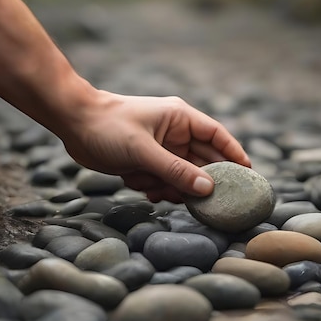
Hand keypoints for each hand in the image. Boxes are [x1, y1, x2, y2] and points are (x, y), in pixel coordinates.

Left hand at [57, 88, 250, 202]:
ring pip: (181, 176)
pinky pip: (162, 181)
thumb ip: (175, 171)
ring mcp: (160, 149)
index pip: (217, 136)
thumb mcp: (143, 150)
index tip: (248, 175)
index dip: (234, 155)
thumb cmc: (108, 126)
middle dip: (199, 181)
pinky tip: (143, 187)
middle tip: (208, 201)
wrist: (72, 123)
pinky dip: (155, 188)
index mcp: (180, 119)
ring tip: (157, 189)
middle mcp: (174, 134)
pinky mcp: (146, 162)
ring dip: (171, 187)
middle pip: (202, 161)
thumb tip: (207, 189)